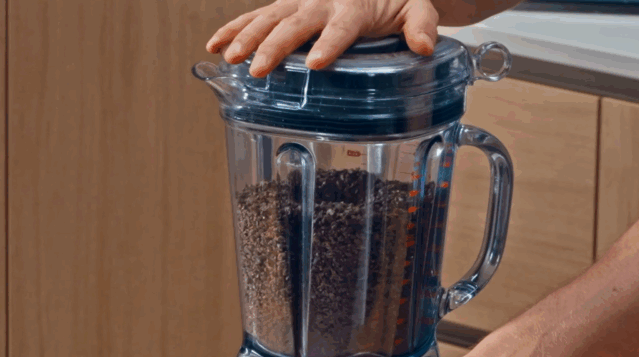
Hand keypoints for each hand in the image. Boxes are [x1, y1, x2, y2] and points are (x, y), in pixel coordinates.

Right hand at [206, 0, 439, 76]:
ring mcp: (300, 3)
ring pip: (270, 18)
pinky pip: (256, 16)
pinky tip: (214, 46)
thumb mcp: (418, 7)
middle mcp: (322, 0)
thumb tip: (424, 47)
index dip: (329, 43)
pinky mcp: (287, 7)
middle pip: (296, 23)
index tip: (316, 63)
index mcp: (355, 5)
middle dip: (276, 45)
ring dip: (248, 37)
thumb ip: (421, 25)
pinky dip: (234, 29)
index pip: (341, 26)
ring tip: (230, 58)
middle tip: (261, 69)